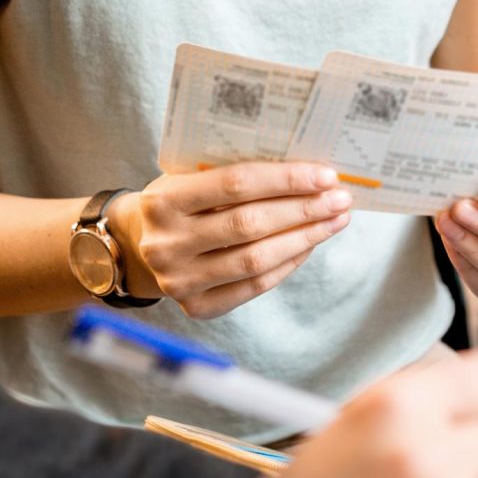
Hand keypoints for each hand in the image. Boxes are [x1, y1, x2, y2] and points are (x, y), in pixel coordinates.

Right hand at [109, 163, 352, 320]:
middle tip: (340, 198)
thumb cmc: (179, 200)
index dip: (286, 179)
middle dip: (304, 209)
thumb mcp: (189, 176)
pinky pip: (254, 286)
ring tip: (334, 221)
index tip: (326, 174)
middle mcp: (167, 244)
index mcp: (163, 200)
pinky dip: (287, 263)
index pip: (236, 184)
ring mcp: (179, 281)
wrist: (138, 243)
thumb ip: (232, 172)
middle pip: (250, 224)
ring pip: (256, 260)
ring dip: (304, 238)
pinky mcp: (196, 307)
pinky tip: (309, 245)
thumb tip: (306, 170)